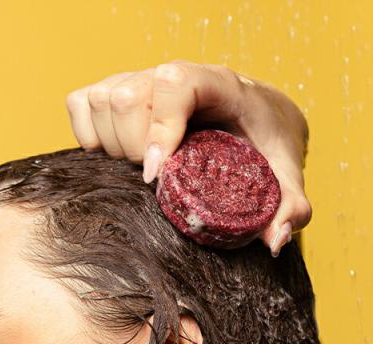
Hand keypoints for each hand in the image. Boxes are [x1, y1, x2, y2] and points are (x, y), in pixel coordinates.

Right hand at [65, 59, 311, 256]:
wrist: (254, 120)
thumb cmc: (266, 143)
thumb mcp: (285, 174)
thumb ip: (291, 205)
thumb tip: (275, 240)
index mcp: (217, 83)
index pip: (176, 84)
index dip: (160, 129)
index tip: (156, 178)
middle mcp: (173, 75)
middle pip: (127, 98)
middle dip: (135, 150)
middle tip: (161, 179)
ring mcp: (140, 79)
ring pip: (101, 101)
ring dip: (114, 147)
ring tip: (145, 170)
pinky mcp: (115, 91)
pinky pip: (81, 105)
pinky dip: (89, 136)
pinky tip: (118, 157)